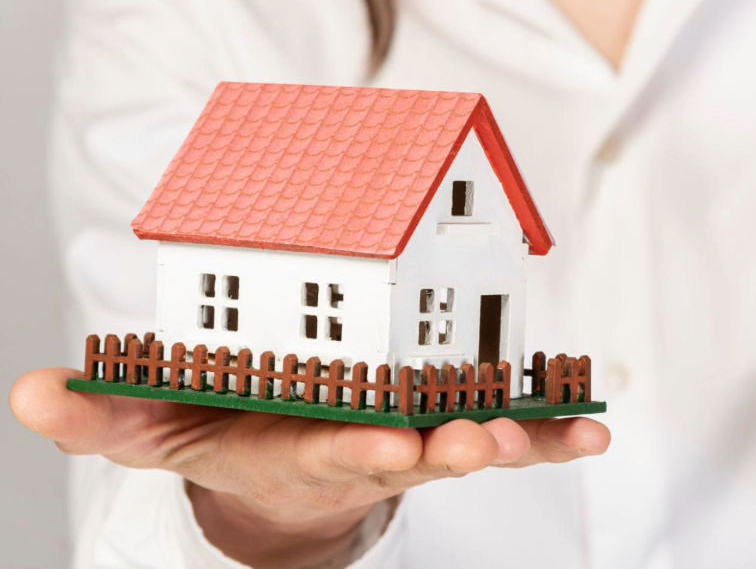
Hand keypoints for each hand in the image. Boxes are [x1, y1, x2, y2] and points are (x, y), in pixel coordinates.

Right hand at [10, 368, 608, 568]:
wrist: (282, 465)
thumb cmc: (228, 439)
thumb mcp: (161, 432)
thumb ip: (104, 418)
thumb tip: (28, 395)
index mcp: (307, 443)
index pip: (336, 449)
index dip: (363, 448)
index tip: (390, 445)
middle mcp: (373, 442)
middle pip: (419, 451)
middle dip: (451, 450)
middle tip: (483, 443)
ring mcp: (418, 435)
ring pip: (471, 441)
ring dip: (514, 440)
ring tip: (558, 436)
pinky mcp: (448, 421)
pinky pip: (509, 427)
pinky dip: (552, 430)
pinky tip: (595, 431)